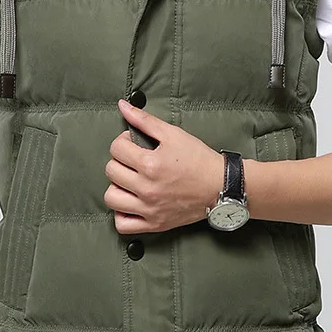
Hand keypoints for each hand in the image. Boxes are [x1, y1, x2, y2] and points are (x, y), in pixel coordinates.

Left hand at [104, 99, 223, 233]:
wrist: (220, 186)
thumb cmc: (199, 159)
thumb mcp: (173, 134)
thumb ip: (144, 120)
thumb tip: (122, 106)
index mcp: (150, 164)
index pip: (116, 149)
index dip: (123, 141)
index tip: (134, 144)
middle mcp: (147, 188)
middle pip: (111, 171)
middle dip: (120, 161)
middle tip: (133, 160)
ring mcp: (149, 208)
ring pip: (111, 198)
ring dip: (117, 187)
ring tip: (129, 181)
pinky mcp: (154, 224)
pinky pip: (123, 225)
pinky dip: (122, 214)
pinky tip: (131, 202)